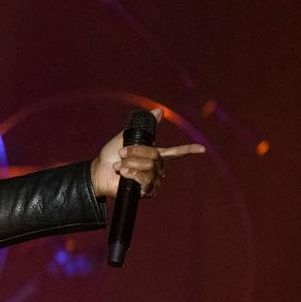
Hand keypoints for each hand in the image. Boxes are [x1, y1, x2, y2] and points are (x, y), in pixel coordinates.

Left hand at [88, 129, 205, 200]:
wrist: (98, 172)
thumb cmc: (111, 155)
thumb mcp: (126, 137)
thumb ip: (144, 127)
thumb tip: (159, 110)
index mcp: (154, 155)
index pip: (176, 152)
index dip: (189, 150)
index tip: (202, 149)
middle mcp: (156, 168)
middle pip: (155, 156)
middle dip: (135, 152)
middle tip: (121, 153)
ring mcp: (152, 180)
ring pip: (149, 167)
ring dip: (130, 163)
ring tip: (119, 166)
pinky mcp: (145, 191)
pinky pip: (145, 180)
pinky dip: (131, 174)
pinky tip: (123, 174)